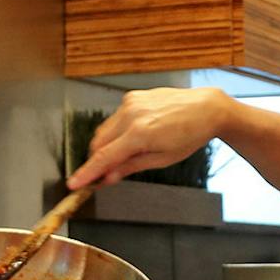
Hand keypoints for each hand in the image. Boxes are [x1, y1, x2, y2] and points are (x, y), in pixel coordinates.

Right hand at [67, 88, 232, 189]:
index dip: (87, 172)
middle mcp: (131, 115)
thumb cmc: (190, 134)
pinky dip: (115, 133)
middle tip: (100, 177)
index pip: (104, 157)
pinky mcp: (131, 97)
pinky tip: (130, 139)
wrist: (205, 108)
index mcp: (140, 133)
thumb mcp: (162, 159)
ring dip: (106, 147)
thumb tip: (108, 177)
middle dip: (97, 161)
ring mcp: (130, 103)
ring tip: (122, 158)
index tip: (75, 183)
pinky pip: (114, 119)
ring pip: (103, 131)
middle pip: (98, 143)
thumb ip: (131, 167)